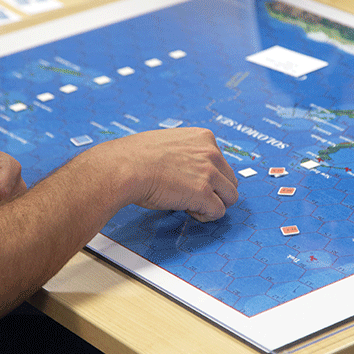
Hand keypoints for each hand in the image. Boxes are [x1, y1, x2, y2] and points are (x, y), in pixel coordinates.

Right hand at [99, 128, 238, 221]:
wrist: (123, 168)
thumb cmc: (135, 157)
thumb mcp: (170, 143)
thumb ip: (188, 153)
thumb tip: (191, 170)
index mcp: (204, 137)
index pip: (222, 162)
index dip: (208, 177)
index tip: (191, 181)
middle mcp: (211, 152)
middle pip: (230, 180)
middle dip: (215, 191)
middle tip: (193, 196)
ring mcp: (209, 172)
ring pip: (230, 197)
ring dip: (213, 204)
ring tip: (191, 205)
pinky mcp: (203, 193)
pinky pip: (219, 212)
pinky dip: (206, 216)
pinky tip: (189, 211)